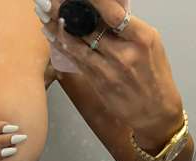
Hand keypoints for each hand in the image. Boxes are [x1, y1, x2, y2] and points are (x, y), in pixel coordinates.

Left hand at [34, 0, 184, 150]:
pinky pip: (77, 61)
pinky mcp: (98, 82)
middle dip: (69, 13)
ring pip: (78, 45)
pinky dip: (63, 47)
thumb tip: (104, 13)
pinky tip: (52, 37)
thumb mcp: (150, 45)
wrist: (154, 111)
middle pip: (91, 27)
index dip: (92, 3)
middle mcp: (125, 53)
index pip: (113, 13)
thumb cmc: (153, 76)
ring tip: (45, 17)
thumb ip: (128, 29)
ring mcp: (110, 69)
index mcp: (142, 37)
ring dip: (59, 30)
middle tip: (52, 3)